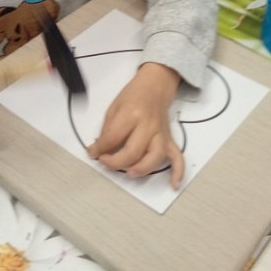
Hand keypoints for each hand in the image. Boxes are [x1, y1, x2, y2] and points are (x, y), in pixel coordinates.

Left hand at [87, 63, 183, 188]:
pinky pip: (177, 157)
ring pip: (155, 157)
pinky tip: (173, 184)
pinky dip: (177, 172)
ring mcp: (160, 133)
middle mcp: (147, 125)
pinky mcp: (169, 139)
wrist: (154, 86)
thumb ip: (107, 130)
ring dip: (141, 169)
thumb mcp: (114, 108)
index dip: (99, 149)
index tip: (93, 152)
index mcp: (131, 114)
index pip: (112, 138)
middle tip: (105, 161)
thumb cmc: (132, 96)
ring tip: (129, 173)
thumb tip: (99, 150)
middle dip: (115, 162)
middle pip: (133, 151)